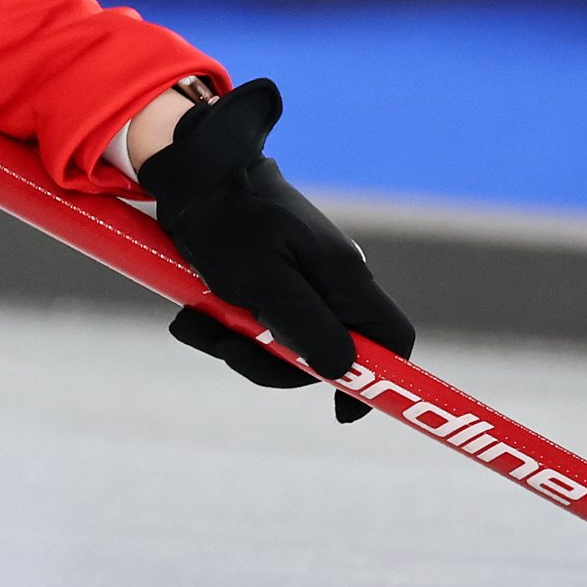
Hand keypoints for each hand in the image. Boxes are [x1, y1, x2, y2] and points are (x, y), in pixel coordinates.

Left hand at [133, 79, 414, 422]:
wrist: (193, 175)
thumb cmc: (229, 221)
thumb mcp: (264, 280)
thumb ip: (306, 326)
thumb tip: (343, 372)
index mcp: (344, 278)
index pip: (393, 337)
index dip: (380, 378)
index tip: (341, 411)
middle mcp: (332, 282)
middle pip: (327, 353)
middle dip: (273, 362)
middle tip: (226, 344)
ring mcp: (302, 283)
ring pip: (284, 344)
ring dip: (236, 344)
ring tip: (196, 321)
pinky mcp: (271, 282)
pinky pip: (257, 325)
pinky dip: (225, 327)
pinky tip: (193, 314)